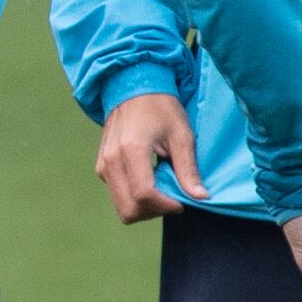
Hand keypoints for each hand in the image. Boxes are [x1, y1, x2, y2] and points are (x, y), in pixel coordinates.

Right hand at [93, 90, 202, 223]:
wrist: (132, 89)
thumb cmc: (161, 109)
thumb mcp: (182, 135)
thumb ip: (188, 169)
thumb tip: (200, 197)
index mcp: (131, 150)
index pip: (144, 194)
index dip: (166, 205)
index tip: (183, 201)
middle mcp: (111, 161)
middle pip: (128, 209)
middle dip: (155, 211)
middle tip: (173, 197)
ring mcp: (103, 166)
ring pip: (121, 207)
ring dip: (145, 207)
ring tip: (162, 186)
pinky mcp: (101, 168)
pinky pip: (117, 196)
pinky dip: (135, 197)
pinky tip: (149, 179)